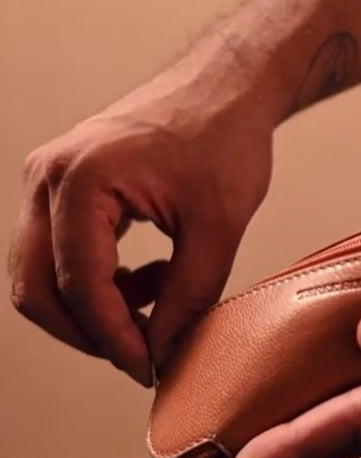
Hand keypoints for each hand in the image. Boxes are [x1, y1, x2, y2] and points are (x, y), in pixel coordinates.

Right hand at [9, 62, 276, 385]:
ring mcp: (51, 182)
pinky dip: (101, 283)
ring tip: (163, 299)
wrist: (226, 88)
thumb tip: (162, 354)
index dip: (113, 339)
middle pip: (38, 288)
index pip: (78, 286)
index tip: (148, 369)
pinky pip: (63, 255)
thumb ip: (188, 296)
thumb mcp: (218, 228)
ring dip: (97, 308)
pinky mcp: (67, 190)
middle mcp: (49, 179)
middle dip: (90, 332)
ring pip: (45, 275)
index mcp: (80, 180)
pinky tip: (154, 277)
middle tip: (145, 354)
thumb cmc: (226, 140)